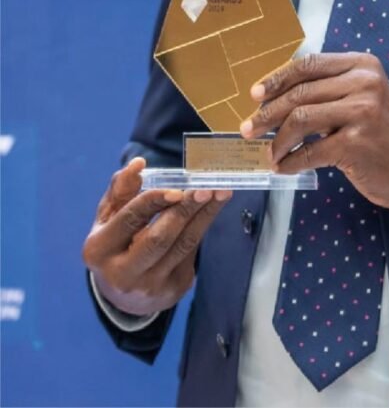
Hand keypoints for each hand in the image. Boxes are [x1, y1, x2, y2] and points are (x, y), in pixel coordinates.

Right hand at [82, 157, 231, 317]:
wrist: (124, 293)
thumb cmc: (116, 243)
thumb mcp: (109, 217)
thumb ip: (121, 189)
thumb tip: (138, 163)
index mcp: (98, 250)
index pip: (129, 220)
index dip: (154, 202)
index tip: (177, 189)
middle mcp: (121, 274)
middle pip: (160, 237)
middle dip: (185, 209)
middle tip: (206, 187)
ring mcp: (149, 286)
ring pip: (183, 245)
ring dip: (205, 215)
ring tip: (221, 192)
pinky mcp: (173, 289)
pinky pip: (192, 252)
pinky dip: (203, 226)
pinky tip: (214, 207)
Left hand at [240, 52, 388, 210]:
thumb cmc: (380, 133)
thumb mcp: (361, 97)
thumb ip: (328, 89)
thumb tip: (276, 94)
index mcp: (362, 65)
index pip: (309, 64)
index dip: (277, 78)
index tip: (255, 94)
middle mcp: (364, 83)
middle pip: (301, 92)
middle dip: (268, 113)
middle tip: (249, 128)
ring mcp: (362, 112)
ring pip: (301, 119)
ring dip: (277, 140)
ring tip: (270, 153)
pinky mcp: (356, 143)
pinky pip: (310, 151)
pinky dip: (291, 161)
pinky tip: (285, 167)